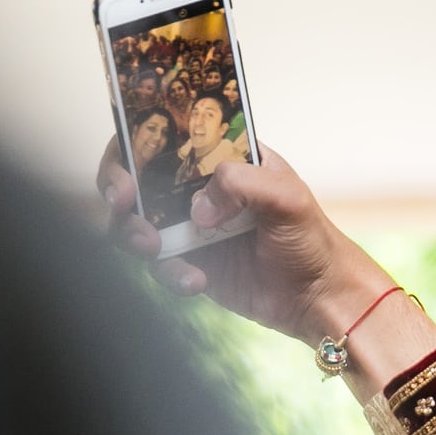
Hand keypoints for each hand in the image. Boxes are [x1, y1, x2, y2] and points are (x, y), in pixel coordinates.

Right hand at [97, 142, 392, 345]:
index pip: (167, 136)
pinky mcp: (190, 263)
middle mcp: (199, 188)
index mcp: (221, 158)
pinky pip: (159, 265)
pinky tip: (197, 281)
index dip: (134, 142)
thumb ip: (242, 184)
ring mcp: (191, 227)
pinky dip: (168, 273)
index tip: (127, 165)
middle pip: (137, 177)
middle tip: (123, 204)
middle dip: (117, 188)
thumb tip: (197, 207)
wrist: (318, 298)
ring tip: (153, 249)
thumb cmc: (311, 240)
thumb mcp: (287, 198)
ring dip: (133, 233)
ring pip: (137, 223)